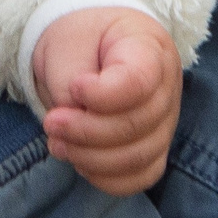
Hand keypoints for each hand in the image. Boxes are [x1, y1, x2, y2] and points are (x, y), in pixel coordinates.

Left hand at [32, 7, 181, 194]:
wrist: (92, 46)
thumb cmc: (82, 39)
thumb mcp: (67, 41)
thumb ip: (68, 77)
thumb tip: (73, 118)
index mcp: (149, 47)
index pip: (138, 82)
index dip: (102, 96)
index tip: (75, 87)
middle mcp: (166, 86)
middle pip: (136, 125)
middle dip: (85, 131)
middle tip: (51, 122)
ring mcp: (166, 121)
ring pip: (138, 157)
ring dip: (90, 158)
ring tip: (57, 142)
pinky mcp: (155, 148)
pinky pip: (140, 178)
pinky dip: (105, 178)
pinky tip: (78, 159)